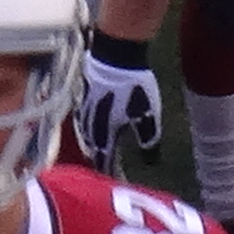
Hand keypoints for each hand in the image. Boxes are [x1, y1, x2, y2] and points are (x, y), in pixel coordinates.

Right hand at [75, 28, 166, 169]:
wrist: (115, 53)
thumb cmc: (133, 85)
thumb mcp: (148, 114)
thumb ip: (149, 139)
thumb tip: (151, 161)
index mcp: (105, 133)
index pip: (104, 159)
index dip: (109, 170)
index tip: (113, 180)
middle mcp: (90, 125)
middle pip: (91, 149)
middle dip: (97, 160)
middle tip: (104, 168)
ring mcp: (84, 109)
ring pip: (85, 135)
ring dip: (92, 145)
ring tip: (97, 151)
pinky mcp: (83, 96)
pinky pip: (83, 120)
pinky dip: (89, 129)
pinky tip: (93, 126)